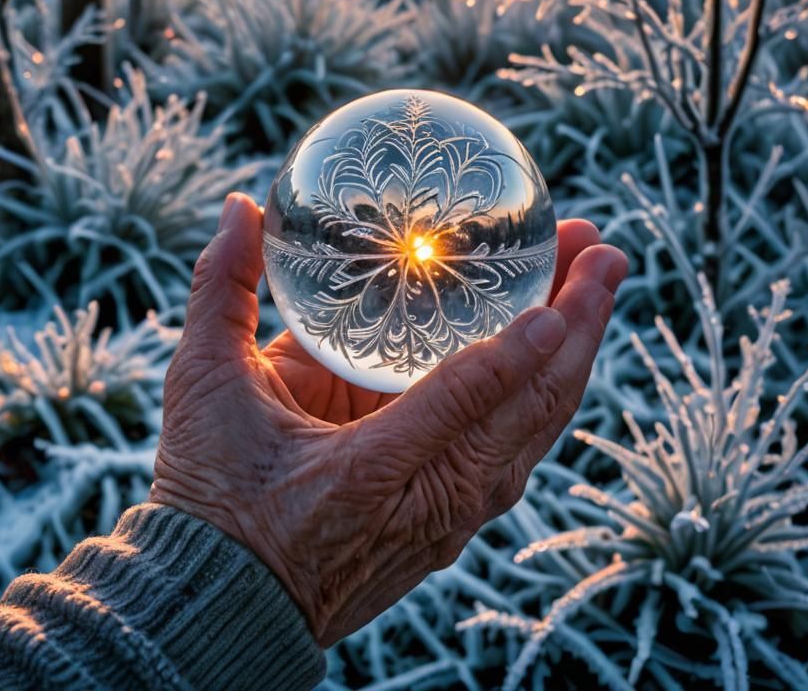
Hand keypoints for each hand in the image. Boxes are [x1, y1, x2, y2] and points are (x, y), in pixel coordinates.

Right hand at [150, 193, 626, 646]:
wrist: (226, 597)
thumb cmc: (214, 495)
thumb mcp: (205, 386)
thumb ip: (222, 291)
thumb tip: (241, 209)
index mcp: (364, 471)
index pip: (457, 405)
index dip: (513, 355)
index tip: (556, 306)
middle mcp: (426, 501)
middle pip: (528, 412)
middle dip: (579, 328)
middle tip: (602, 252)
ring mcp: (449, 517)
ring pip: (536, 430)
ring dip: (575, 354)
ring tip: (596, 281)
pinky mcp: (453, 519)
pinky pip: (517, 447)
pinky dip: (546, 390)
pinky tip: (561, 342)